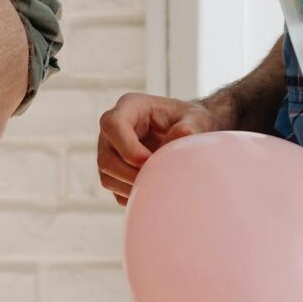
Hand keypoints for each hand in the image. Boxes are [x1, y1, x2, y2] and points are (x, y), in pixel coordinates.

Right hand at [95, 93, 230, 204]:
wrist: (189, 132)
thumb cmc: (190, 121)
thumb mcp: (196, 118)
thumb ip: (190, 125)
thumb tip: (180, 135)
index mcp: (130, 107)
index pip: (113, 125)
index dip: (128, 147)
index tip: (150, 161)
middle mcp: (113, 129)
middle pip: (106, 157)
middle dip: (130, 174)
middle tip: (157, 180)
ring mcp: (110, 151)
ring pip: (106, 176)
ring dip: (131, 187)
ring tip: (159, 185)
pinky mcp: (114, 171)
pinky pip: (115, 189)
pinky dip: (132, 194)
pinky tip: (153, 189)